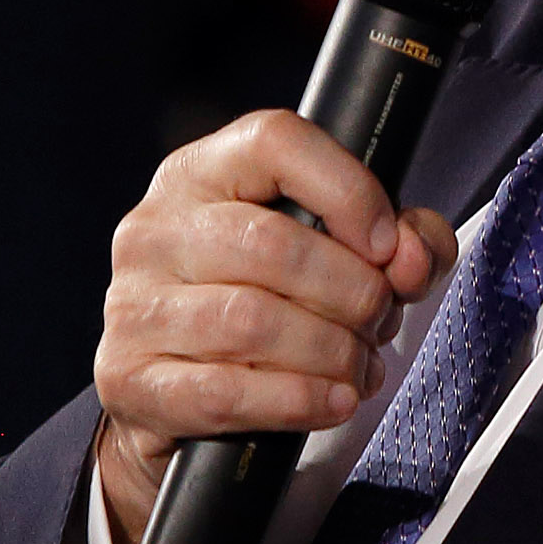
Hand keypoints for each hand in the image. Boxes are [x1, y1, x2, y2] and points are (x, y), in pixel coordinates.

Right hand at [87, 110, 453, 543]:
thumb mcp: (338, 257)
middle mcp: (154, 229)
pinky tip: (332, 402)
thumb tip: (412, 257)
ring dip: (330, 352)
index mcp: (202, 174)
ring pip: (250, 322)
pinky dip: (296, 400)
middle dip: (351, 293)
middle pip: (271, 244)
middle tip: (381, 323)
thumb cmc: (267, 308)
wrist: (180, 400)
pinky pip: (223, 390)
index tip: (388, 247)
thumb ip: (400, 241)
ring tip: (360, 367)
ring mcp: (133, 305)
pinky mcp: (129, 379)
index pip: (274, 141)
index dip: (347, 190)